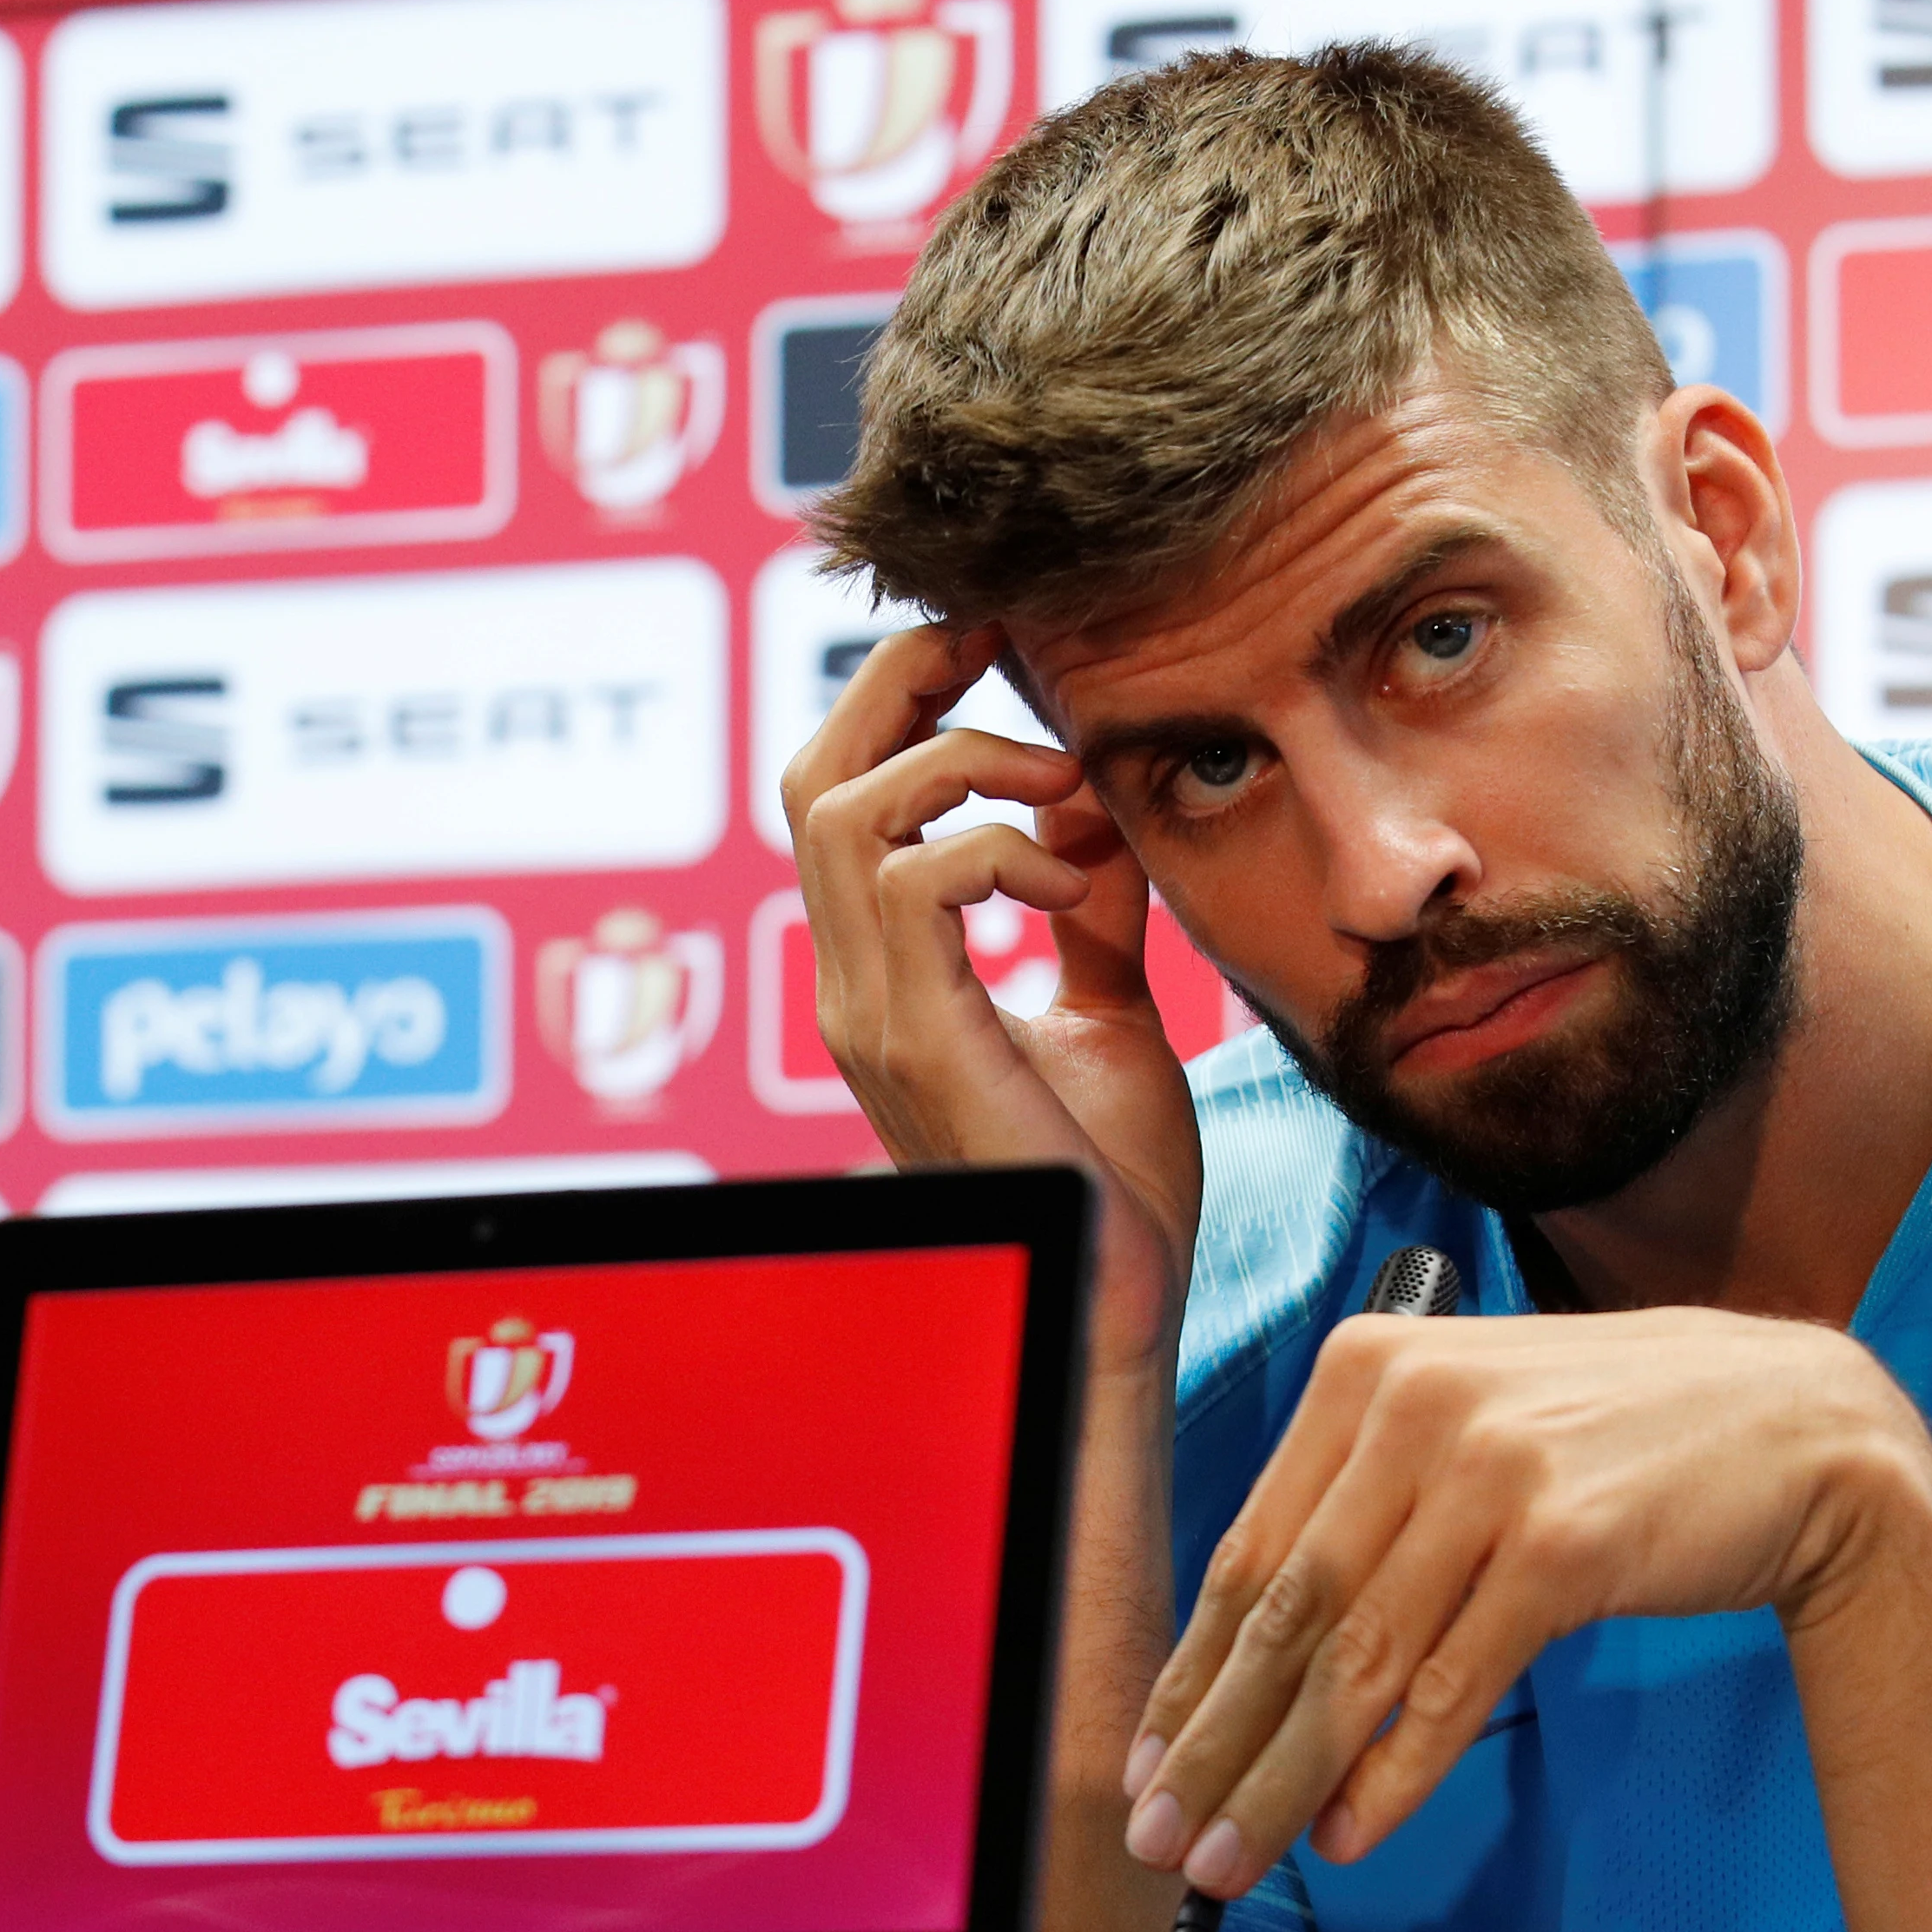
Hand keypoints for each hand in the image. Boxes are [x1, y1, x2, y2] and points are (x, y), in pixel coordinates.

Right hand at [781, 624, 1200, 1368]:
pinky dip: (999, 848)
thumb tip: (1100, 812)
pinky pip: (913, 881)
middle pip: (813, 774)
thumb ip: (1091, 908)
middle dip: (900, 683)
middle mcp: (854, 984)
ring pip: (844, 809)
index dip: (902, 700)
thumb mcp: (1108, 1003)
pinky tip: (1072, 888)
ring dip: (963, 765)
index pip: (843, 795)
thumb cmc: (1114, 1174)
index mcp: (889, 972)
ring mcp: (870, 1011)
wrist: (1118, 1289)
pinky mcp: (914, 1037)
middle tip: (998, 643)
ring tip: (1059, 791)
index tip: (997, 649)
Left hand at [1122, 1308, 1931, 1893]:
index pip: (1248, 1548)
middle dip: (1216, 1744)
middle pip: (1284, 1613)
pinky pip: (1453, 1684)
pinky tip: (1351, 1833)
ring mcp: (1492, 1472)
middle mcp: (1414, 1405)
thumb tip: (1255, 1655)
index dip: (1191, 1671)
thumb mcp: (1469, 1428)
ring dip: (1285, 1779)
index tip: (1149, 1759)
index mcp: (1366, 1367)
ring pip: (1356, 1660)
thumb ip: (1363, 1510)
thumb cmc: (1619, 1437)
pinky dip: (1394, 1773)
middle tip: (1165, 1836)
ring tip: (1236, 1858)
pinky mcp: (1566, 1544)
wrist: (1801, 1426)